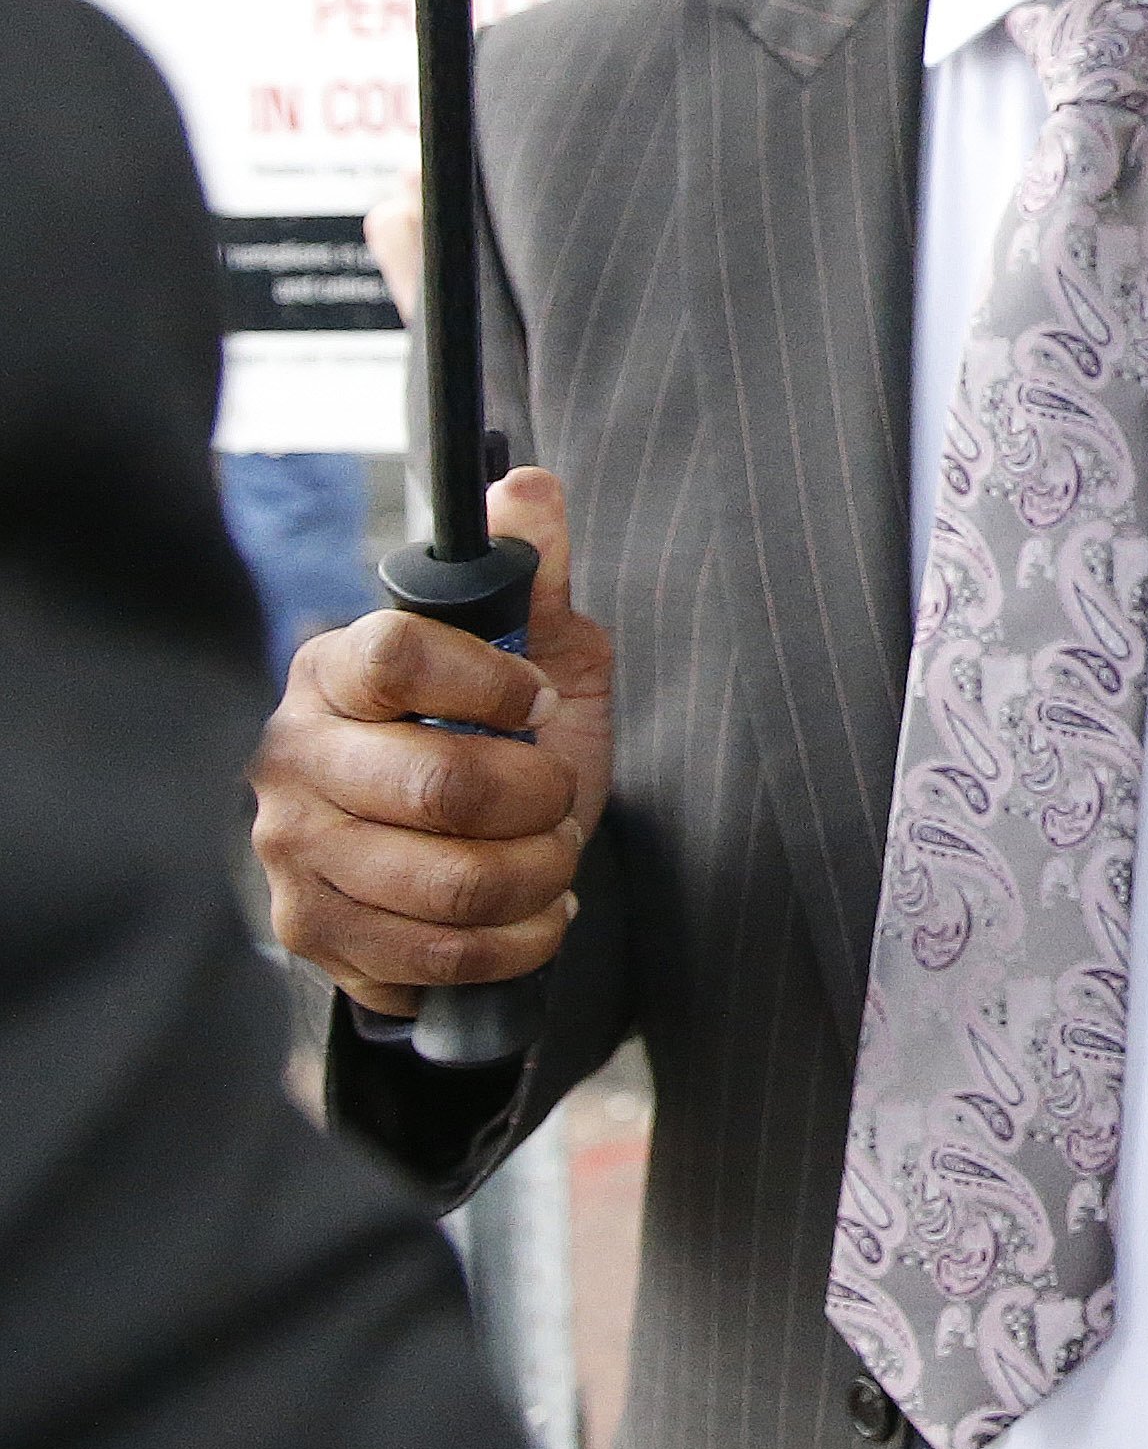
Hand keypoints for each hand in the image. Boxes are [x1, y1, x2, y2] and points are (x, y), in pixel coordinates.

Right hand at [251, 466, 616, 1017]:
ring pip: (450, 884)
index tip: (536, 701)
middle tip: (557, 794)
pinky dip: (516, 942)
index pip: (398, 654)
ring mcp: (290, 851)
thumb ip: (536, 572)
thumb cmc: (504, 733)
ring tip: (549, 855)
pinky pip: (438, 960)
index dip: (490, 682)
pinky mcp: (311, 933)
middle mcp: (292, 756)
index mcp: (336, 668)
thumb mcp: (539, 647)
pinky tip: (527, 913)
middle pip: (439, 786)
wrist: (472, 844)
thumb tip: (528, 489)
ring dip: (536, 874)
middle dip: (539, 798)